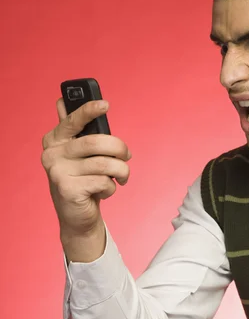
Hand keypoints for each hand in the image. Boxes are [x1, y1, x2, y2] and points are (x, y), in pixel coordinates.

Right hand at [41, 98, 130, 237]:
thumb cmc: (83, 180)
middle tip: (126, 155)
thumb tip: (72, 101)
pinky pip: (103, 181)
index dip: (88, 110)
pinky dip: (112, 187)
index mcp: (54, 140)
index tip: (105, 104)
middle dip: (119, 148)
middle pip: (95, 142)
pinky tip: (104, 191)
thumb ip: (79, 131)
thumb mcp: (80, 155)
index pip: (71, 120)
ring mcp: (58, 173)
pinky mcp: (68, 190)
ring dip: (121, 170)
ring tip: (121, 176)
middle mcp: (52, 154)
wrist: (76, 217)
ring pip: (104, 164)